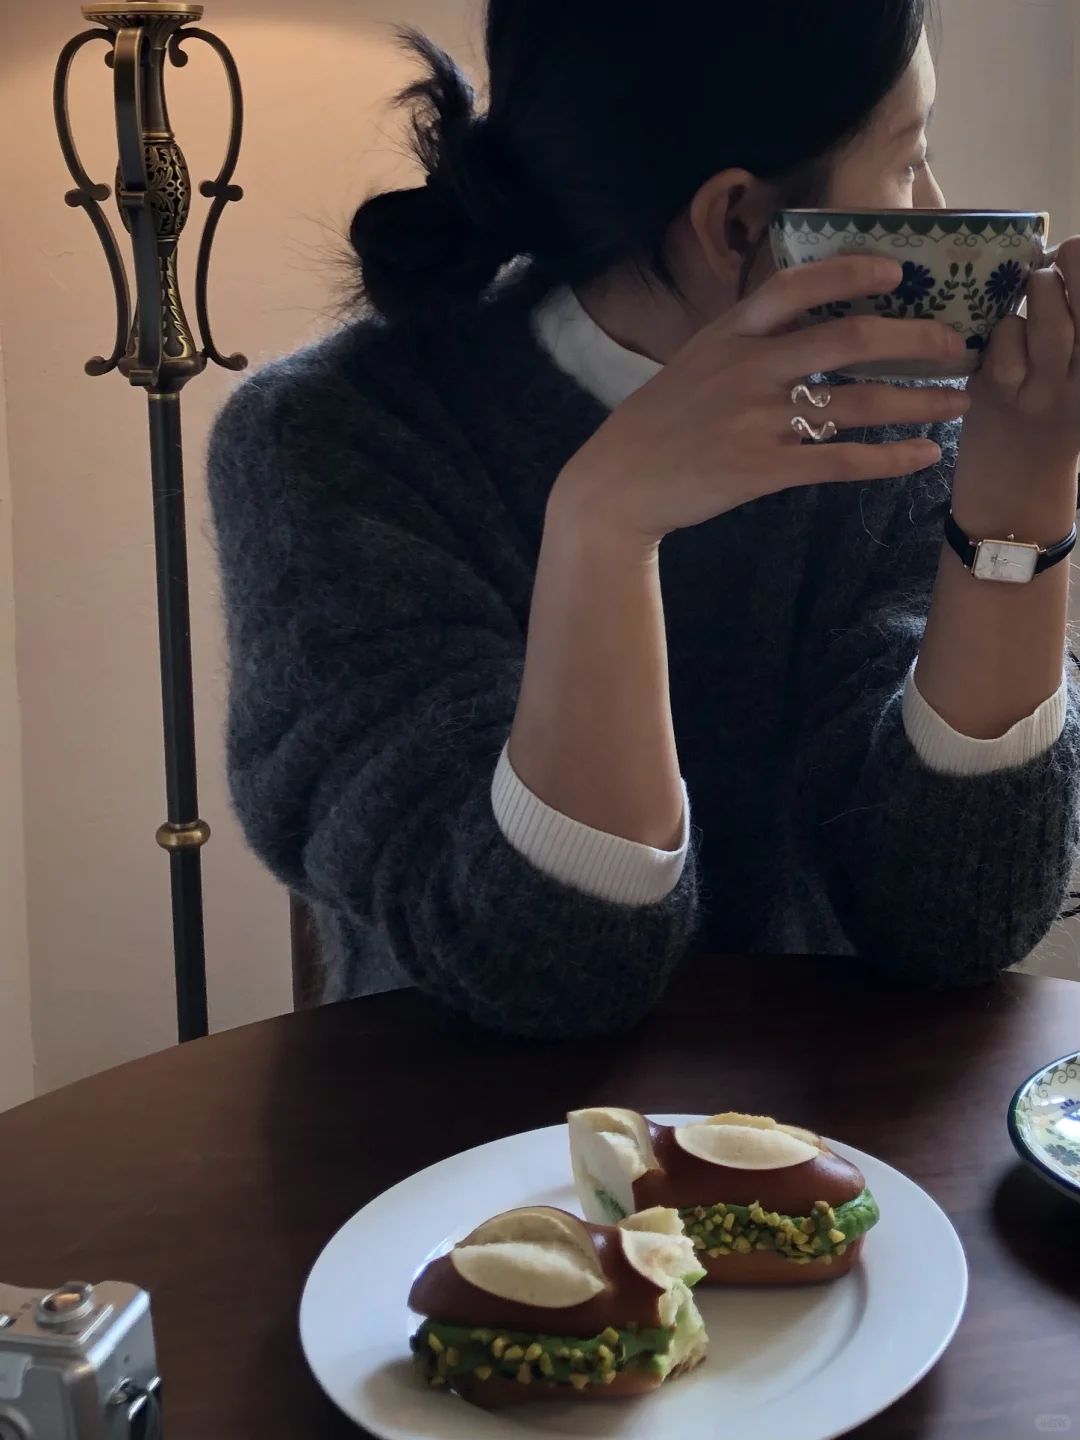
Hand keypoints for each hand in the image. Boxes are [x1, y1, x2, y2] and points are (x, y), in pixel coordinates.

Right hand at [553, 254, 970, 544]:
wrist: (615, 484)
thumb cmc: (658, 423)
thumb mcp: (694, 362)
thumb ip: (747, 340)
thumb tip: (805, 321)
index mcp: (731, 334)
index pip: (798, 285)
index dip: (852, 272)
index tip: (898, 272)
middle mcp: (748, 368)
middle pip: (849, 338)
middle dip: (914, 338)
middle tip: (956, 344)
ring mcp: (756, 420)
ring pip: (857, 402)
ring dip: (918, 401)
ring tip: (958, 403)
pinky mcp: (762, 470)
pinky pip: (840, 460)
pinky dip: (889, 459)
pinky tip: (923, 455)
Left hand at [953, 236, 1079, 540]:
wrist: (1014, 500)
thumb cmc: (1045, 430)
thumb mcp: (1074, 388)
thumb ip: (1074, 341)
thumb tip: (1061, 267)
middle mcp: (1079, 388)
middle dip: (1078, 269)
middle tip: (1064, 252)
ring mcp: (1038, 396)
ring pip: (1049, 329)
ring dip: (1040, 293)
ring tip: (1034, 280)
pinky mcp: (996, 401)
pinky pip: (1001, 348)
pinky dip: (1002, 330)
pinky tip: (1003, 332)